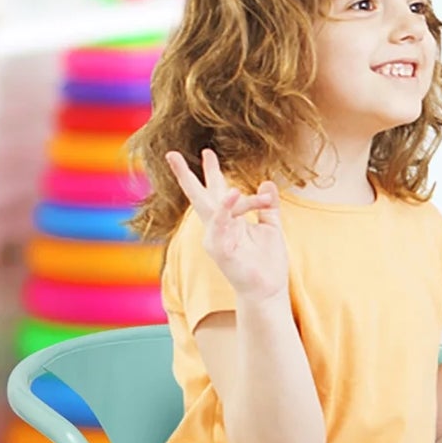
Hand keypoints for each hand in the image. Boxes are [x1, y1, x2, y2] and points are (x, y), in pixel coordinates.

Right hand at [167, 149, 287, 301]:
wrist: (268, 290)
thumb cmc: (267, 262)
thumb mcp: (271, 227)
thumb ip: (268, 206)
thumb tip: (267, 182)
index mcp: (229, 221)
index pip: (218, 192)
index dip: (221, 176)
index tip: (229, 165)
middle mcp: (218, 227)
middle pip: (199, 196)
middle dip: (186, 174)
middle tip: (170, 153)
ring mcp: (216, 239)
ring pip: (211, 206)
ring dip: (210, 181)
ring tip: (208, 154)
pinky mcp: (220, 251)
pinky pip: (221, 226)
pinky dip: (226, 210)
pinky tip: (232, 192)